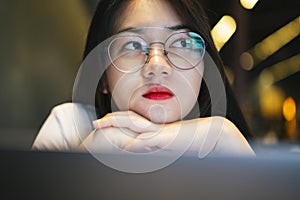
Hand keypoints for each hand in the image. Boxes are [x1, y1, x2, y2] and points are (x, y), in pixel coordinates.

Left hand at [81, 111, 253, 155]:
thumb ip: (159, 145)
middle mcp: (155, 128)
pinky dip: (137, 144)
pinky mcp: (168, 139)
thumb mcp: (172, 143)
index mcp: (155, 129)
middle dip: (111, 121)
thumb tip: (151, 147)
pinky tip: (126, 146)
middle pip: (128, 120)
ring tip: (101, 125)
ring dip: (116, 126)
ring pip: (134, 126)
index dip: (117, 122)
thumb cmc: (193, 139)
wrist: (211, 134)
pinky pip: (150, 141)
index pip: (131, 123)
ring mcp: (160, 132)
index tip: (103, 123)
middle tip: (95, 123)